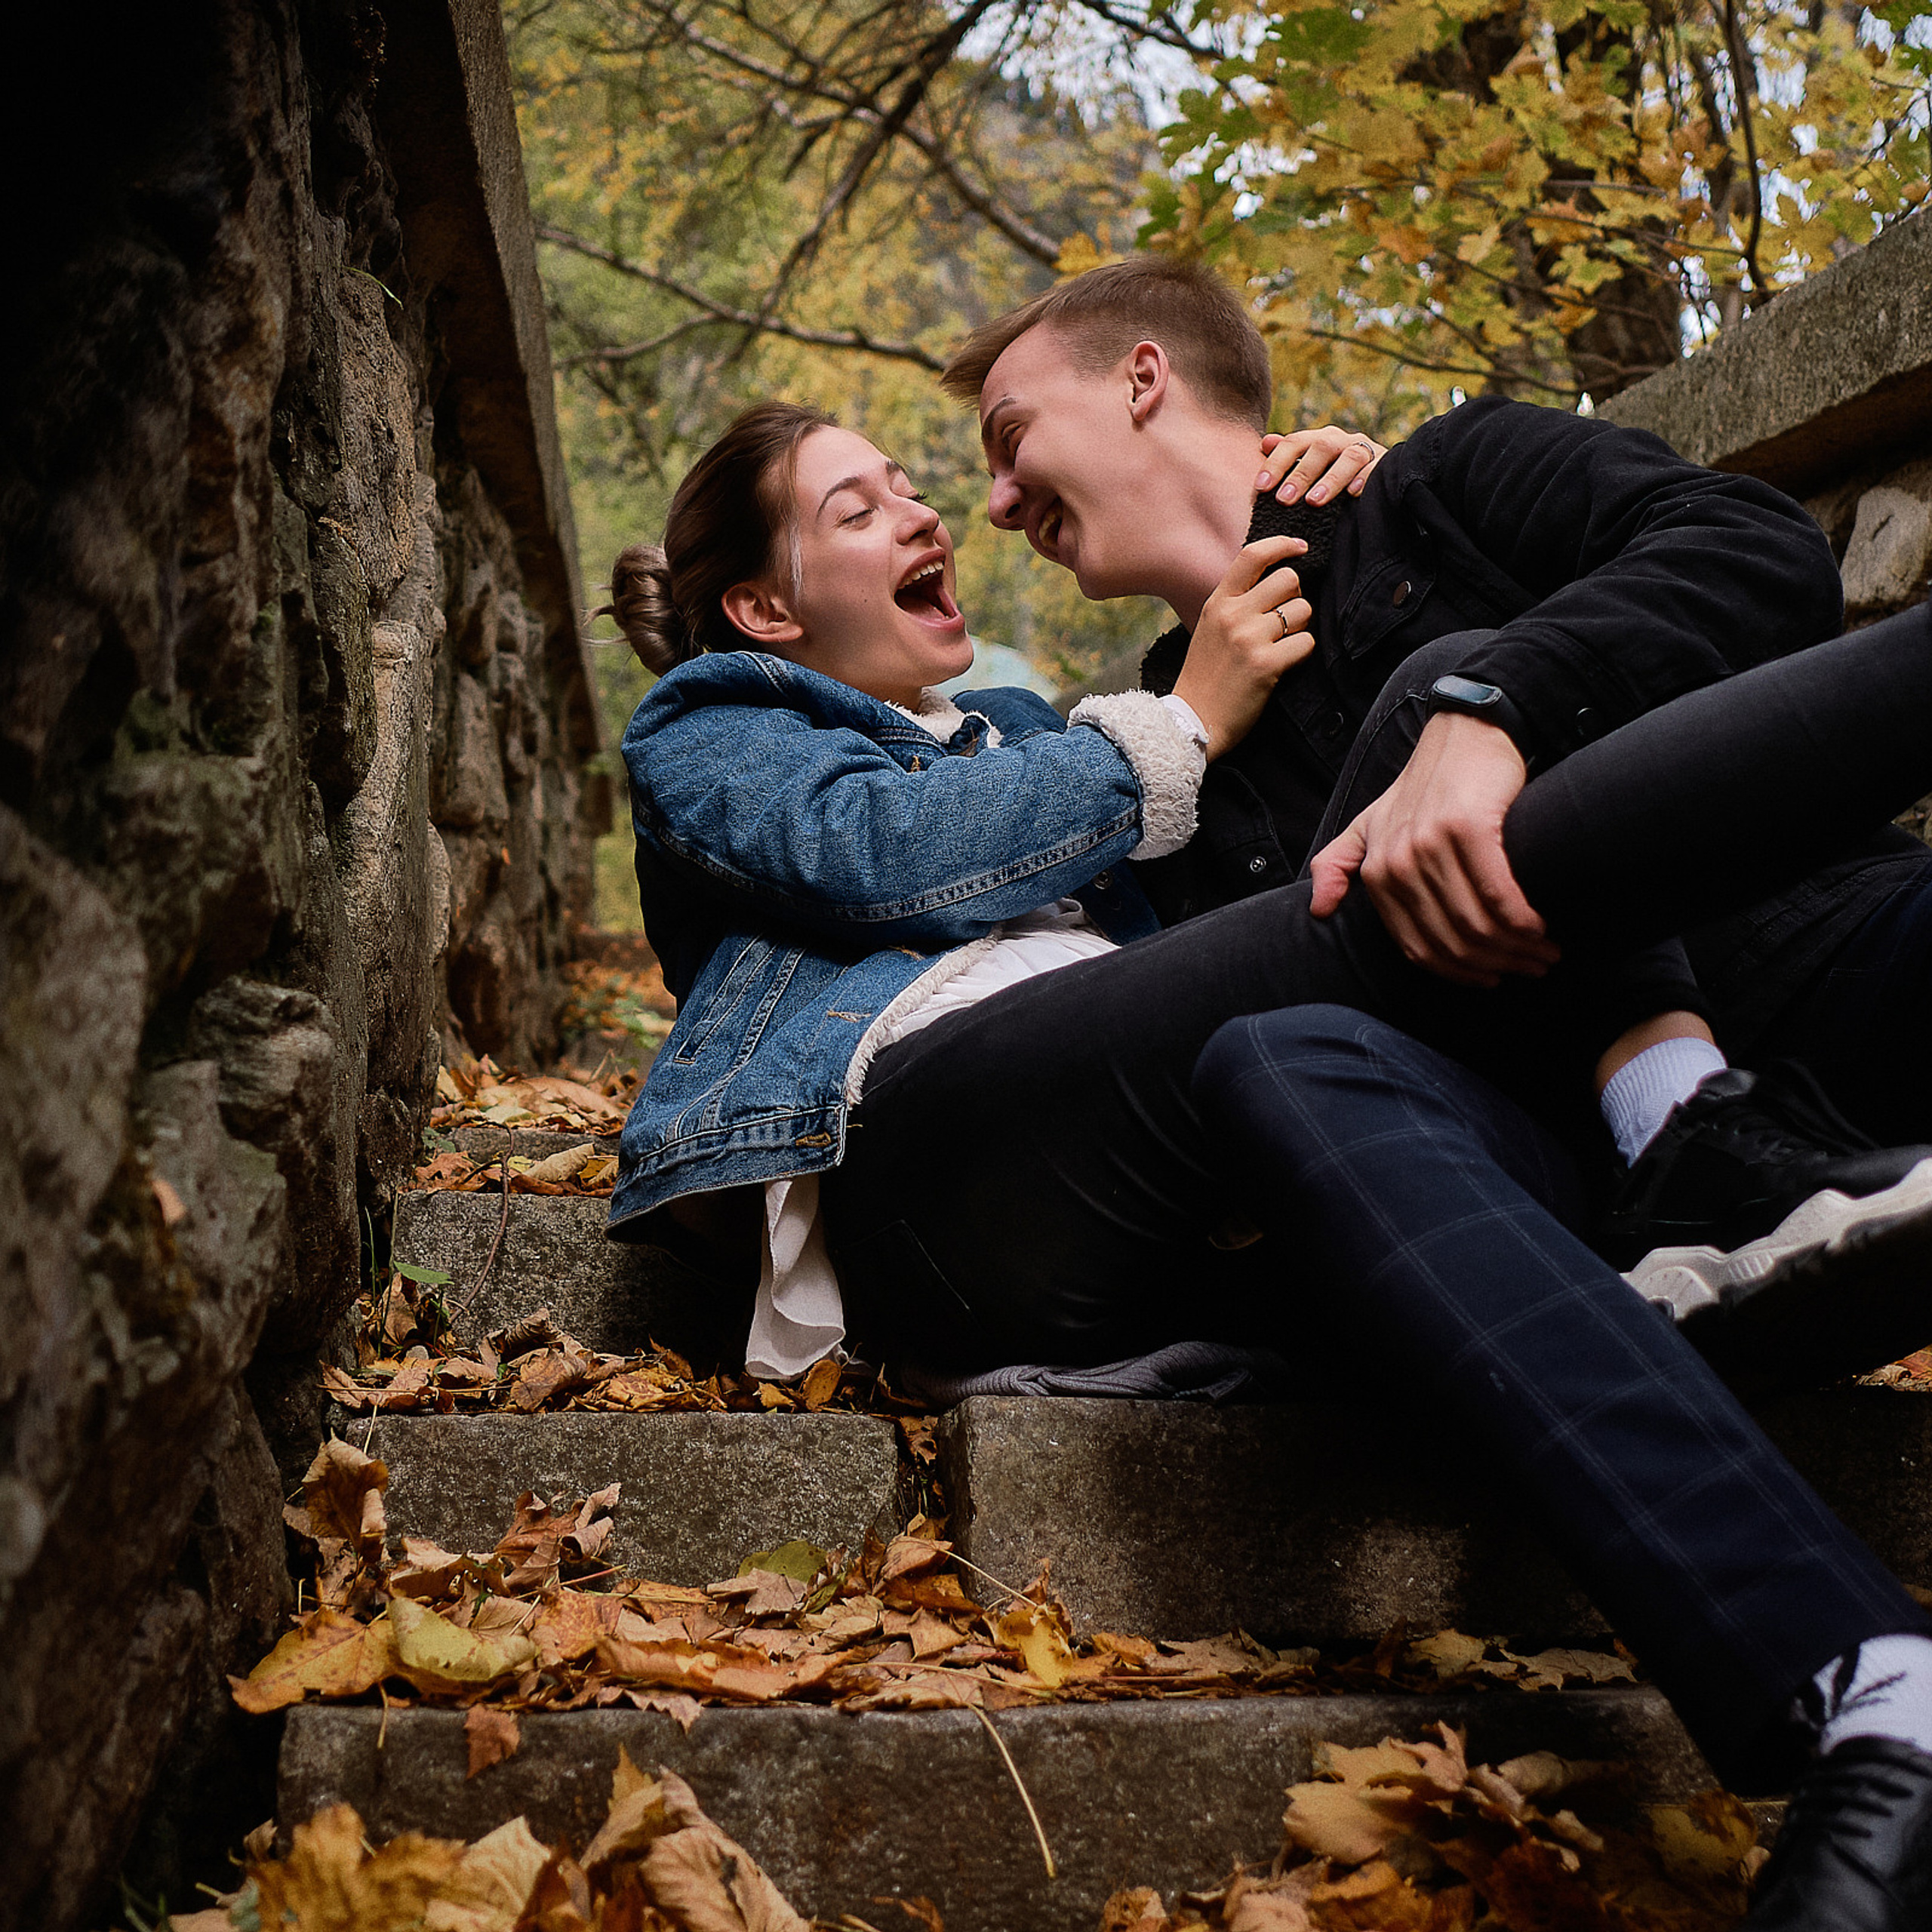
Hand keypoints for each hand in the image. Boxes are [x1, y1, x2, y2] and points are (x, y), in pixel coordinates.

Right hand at [1172, 535, 1314, 759]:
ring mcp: (1249, 639)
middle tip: (1287, 619)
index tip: (1300, 548)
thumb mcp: (1210, 629)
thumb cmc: (1204, 677)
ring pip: (1303, 611)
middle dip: (1296, 597)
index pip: (1252, 556)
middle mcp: (1233, 615)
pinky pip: (1306, 643)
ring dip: (1301, 628)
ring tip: (1283, 646)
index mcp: (1218, 603)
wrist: (1193, 721)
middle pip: (1288, 580)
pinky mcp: (1266, 665)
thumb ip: (1235, 604)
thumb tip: (1276, 583)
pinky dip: (1302, 654)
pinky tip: (1285, 665)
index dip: (1283, 545)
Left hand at [1256, 427, 1386, 505]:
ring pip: (1350, 456)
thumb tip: (1264, 442)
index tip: (1261, 487)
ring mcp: (1366, 450)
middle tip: (1284, 499)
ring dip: (1330, 479)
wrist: (1381, 478)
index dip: (1276, 463)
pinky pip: (1377, 468)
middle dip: (1301, 474)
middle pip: (1321, 447)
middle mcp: (1342, 440)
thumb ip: (1288, 457)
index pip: (1294, 443)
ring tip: (1313, 502)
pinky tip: (1353, 494)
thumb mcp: (1309, 468)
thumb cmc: (1332, 477)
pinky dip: (1365, 478)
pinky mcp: (1387, 463)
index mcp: (1319, 439)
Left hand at [1307, 711, 1559, 985]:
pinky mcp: (1468, 828)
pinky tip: (1541, 927)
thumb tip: (1318, 910)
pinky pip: (1497, 893)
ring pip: (1477, 924)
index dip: (1459, 973)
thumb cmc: (1423, 787)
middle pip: (1453, 941)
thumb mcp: (1369, 823)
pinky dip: (1523, 920)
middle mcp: (1398, 862)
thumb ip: (1340, 865)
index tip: (1492, 979)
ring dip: (1519, 949)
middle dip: (1498, 965)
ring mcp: (1431, 844)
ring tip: (1547, 954)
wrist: (1462, 734)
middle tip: (1534, 969)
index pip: (1418, 948)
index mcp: (1376, 871)